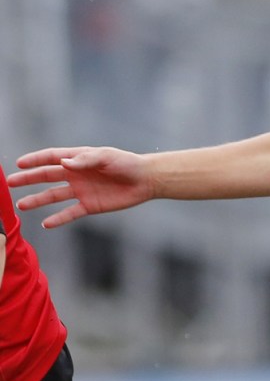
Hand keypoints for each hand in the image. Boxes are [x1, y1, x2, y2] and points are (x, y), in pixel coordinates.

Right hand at [8, 147, 153, 227]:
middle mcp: (77, 174)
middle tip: (10, 182)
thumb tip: (63, 162)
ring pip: (54, 196)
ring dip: (38, 200)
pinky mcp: (90, 205)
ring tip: (21, 205)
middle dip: (28, 179)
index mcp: (79, 158)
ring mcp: (81, 190)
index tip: (19, 164)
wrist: (145, 180)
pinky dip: (58, 218)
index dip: (35, 160)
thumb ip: (85, 160)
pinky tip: (46, 223)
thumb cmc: (126, 163)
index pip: (51, 157)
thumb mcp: (106, 157)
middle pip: (47, 176)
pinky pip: (70, 213)